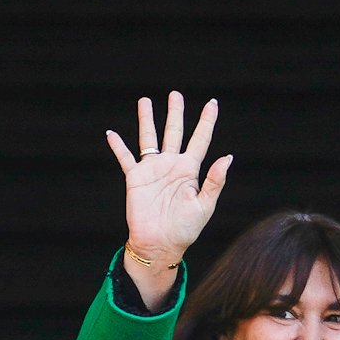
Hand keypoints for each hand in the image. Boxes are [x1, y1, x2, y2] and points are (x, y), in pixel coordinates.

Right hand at [108, 92, 231, 307]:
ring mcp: (152, 170)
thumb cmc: (184, 230)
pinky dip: (118, 146)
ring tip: (145, 101)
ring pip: (149, 138)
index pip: (200, 139)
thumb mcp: (204, 206)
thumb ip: (215, 181)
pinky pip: (126, 158)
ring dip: (147, 120)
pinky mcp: (135, 179)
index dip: (206, 121)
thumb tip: (228, 157)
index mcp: (190, 170)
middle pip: (174, 132)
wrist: (159, 245)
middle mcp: (171, 165)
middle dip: (175, 113)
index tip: (212, 103)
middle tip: (175, 94)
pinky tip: (112, 134)